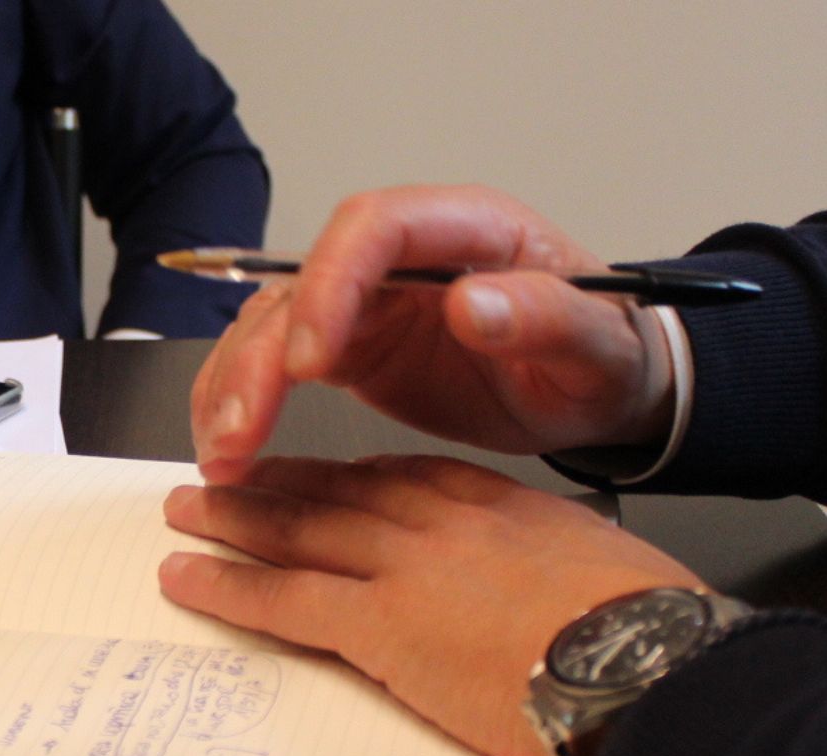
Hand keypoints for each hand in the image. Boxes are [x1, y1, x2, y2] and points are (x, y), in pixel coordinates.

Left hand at [156, 454, 704, 755]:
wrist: (657, 665)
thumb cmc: (656, 637)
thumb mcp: (615, 579)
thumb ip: (567, 578)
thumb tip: (567, 602)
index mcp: (503, 507)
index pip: (409, 478)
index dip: (352, 475)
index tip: (320, 474)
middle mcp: (443, 523)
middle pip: (339, 493)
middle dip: (275, 484)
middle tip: (224, 474)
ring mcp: (406, 568)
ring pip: (297, 531)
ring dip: (232, 520)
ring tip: (185, 511)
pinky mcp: (380, 626)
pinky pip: (283, 599)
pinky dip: (225, 586)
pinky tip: (184, 580)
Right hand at [191, 185, 669, 484]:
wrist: (598, 387)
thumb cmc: (603, 354)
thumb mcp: (598, 343)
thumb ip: (547, 316)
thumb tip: (476, 304)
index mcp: (465, 228)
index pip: (372, 227)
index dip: (329, 285)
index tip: (311, 360)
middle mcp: (401, 256)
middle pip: (301, 281)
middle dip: (260, 355)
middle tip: (244, 428)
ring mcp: (367, 301)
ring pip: (270, 325)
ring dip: (234, 386)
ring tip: (223, 456)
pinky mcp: (348, 347)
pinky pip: (273, 366)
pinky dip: (242, 407)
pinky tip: (229, 455)